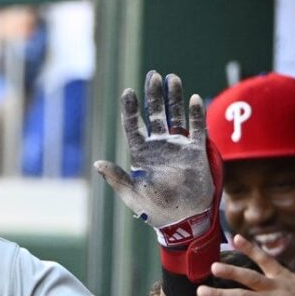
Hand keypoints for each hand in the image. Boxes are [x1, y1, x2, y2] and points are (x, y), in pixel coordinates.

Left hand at [96, 71, 212, 244]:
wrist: (183, 219)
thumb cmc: (155, 210)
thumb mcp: (132, 194)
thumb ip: (117, 178)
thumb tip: (98, 164)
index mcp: (141, 154)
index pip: (133, 126)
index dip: (130, 109)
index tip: (128, 92)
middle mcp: (159, 146)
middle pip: (155, 115)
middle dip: (153, 95)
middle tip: (152, 75)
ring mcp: (178, 147)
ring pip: (175, 116)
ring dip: (174, 98)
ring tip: (172, 78)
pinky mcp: (196, 152)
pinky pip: (197, 129)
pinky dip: (196, 114)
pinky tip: (194, 99)